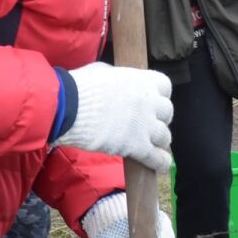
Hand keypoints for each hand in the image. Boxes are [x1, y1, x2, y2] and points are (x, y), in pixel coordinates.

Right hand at [55, 62, 173, 171]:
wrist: (70, 108)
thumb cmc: (80, 87)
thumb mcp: (102, 72)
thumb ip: (117, 79)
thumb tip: (116, 83)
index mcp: (141, 81)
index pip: (165, 86)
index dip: (160, 95)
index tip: (153, 101)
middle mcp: (149, 102)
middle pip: (168, 112)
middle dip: (161, 118)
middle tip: (150, 124)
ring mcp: (145, 125)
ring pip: (165, 136)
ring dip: (159, 141)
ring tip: (153, 145)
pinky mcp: (138, 146)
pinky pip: (156, 158)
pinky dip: (160, 162)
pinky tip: (160, 165)